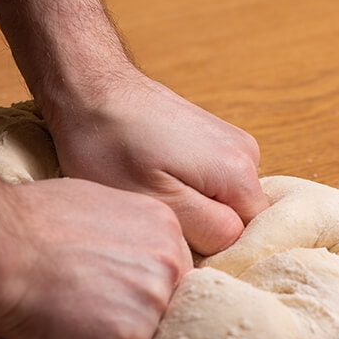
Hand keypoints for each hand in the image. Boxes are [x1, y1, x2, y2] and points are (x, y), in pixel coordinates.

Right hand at [0, 177, 192, 338]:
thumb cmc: (27, 221)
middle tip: (80, 305)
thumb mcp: (96, 208)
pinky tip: (56, 334)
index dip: (129, 288)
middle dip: (125, 315)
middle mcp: (169, 264)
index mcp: (164, 227)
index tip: (100, 289)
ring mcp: (153, 304)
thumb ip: (124, 236)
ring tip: (64, 317)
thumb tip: (118, 257)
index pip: (165, 275)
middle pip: (161, 310)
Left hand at [46, 71, 268, 255]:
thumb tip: (235, 244)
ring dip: (189, 210)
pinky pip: (208, 184)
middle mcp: (248, 156)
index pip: (248, 240)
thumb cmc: (110, 146)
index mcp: (240, 174)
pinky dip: (184, 190)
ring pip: (219, 203)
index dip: (211, 250)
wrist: (90, 88)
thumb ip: (207, 229)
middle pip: (237, 221)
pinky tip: (152, 180)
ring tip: (150, 195)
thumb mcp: (155, 200)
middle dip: (200, 230)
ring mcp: (230, 144)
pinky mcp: (210, 139)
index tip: (169, 238)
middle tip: (153, 217)